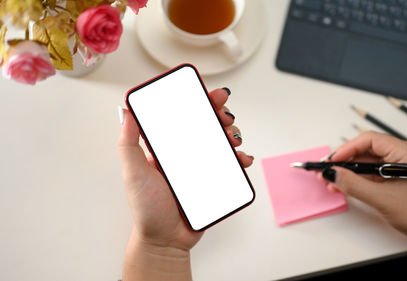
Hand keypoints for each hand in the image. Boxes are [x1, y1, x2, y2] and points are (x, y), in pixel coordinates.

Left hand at [118, 88, 253, 250]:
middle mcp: (185, 152)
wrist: (166, 240)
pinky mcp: (215, 179)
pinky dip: (240, 158)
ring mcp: (202, 165)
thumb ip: (129, 142)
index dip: (196, 100)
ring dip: (232, 133)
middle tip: (224, 115)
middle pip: (206, 123)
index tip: (207, 93)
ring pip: (222, 140)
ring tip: (232, 139)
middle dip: (219, 113)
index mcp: (166, 146)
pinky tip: (241, 158)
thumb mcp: (133, 172)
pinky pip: (231, 164)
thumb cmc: (147, 209)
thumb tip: (126, 110)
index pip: (182, 115)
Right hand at [322, 131, 406, 255]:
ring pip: (366, 163)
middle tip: (327, 170)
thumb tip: (333, 174)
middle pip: (366, 150)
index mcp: (405, 152)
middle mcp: (402, 156)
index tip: (332, 161)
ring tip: (332, 180)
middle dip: (344, 161)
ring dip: (348, 172)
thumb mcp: (382, 199)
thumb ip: (354, 185)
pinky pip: (371, 174)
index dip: (347, 149)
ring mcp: (398, 167)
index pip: (369, 140)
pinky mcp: (395, 179)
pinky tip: (344, 186)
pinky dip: (357, 180)